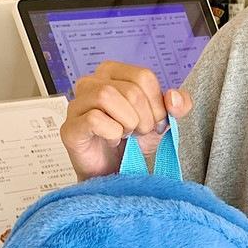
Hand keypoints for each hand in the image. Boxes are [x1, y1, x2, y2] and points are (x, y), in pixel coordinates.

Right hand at [59, 61, 192, 180]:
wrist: (115, 174)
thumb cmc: (132, 144)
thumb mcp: (161, 122)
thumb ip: (177, 107)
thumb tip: (174, 98)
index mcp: (113, 74)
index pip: (143, 76)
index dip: (156, 104)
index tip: (154, 122)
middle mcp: (92, 83)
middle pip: (129, 89)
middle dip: (144, 118)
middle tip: (138, 133)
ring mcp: (77, 104)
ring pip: (106, 96)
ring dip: (127, 122)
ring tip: (125, 135)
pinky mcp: (70, 127)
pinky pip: (94, 119)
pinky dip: (111, 133)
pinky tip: (111, 140)